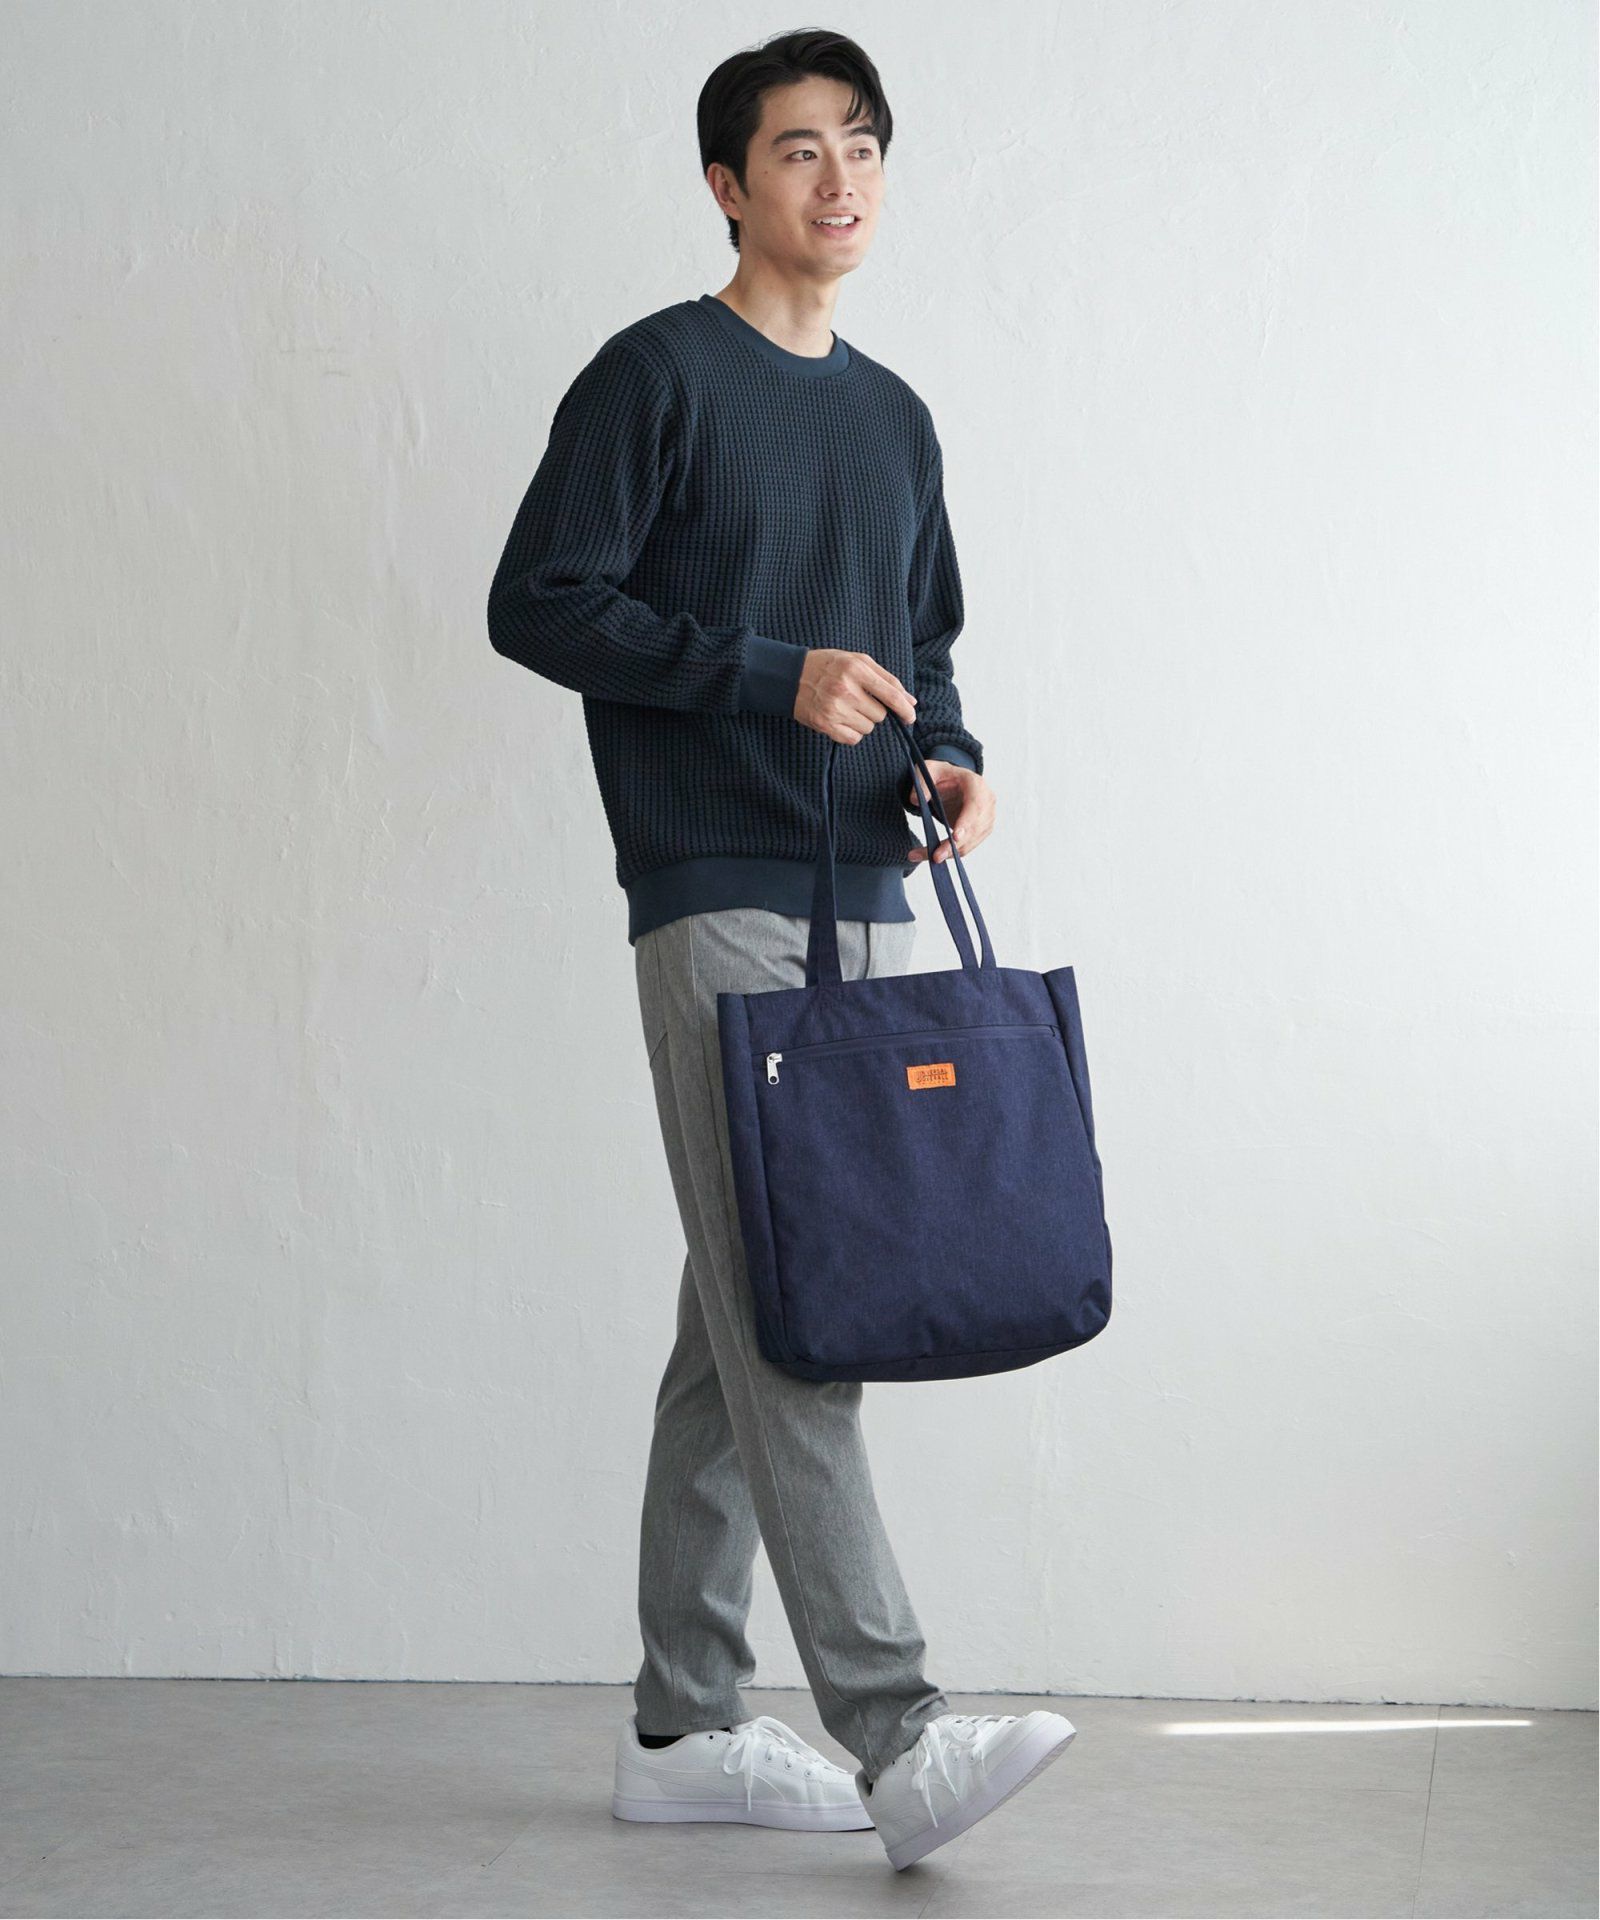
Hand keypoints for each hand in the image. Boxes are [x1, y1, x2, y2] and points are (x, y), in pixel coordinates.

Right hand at [794, 649, 917, 743]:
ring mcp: (834, 709)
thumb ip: (886, 679)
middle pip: (880, 715)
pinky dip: (852, 732)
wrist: (791, 676)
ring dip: (863, 721)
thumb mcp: (858, 661)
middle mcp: (845, 689)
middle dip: (875, 710)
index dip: (904, 709)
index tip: (911, 716)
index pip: (890, 694)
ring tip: (847, 707)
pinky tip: (842, 719)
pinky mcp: (825, 725)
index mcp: (856, 669)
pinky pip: (854, 738)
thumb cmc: (829, 666)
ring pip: (868, 728)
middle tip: (859, 700)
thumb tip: (910, 701)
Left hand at [904, 762, 994, 864]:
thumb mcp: (929, 771)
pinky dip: (953, 853)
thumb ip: (921, 783)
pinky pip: (969, 845)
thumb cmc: (943, 775)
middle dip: (955, 845)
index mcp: (976, 783)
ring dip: (952, 853)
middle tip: (935, 856)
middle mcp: (986, 801)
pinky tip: (934, 855)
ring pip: (972, 841)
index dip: (967, 822)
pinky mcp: (982, 830)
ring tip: (927, 856)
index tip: (954, 837)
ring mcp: (987, 817)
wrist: (952, 782)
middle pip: (974, 828)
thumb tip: (915, 800)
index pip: (975, 805)